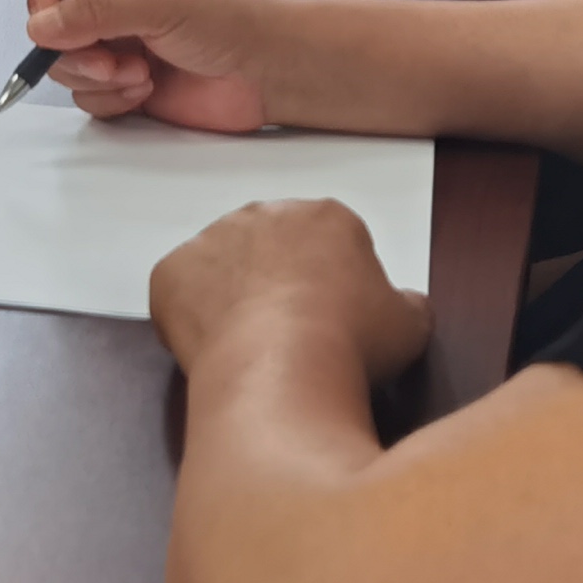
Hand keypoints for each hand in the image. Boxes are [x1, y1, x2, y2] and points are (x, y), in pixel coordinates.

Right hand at [22, 0, 287, 131]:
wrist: (269, 72)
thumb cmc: (228, 18)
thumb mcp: (158, 2)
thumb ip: (95, 12)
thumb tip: (38, 26)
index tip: (48, 27)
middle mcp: (113, 3)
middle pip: (52, 25)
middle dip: (73, 50)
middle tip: (109, 62)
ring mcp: (119, 45)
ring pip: (67, 66)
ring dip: (96, 77)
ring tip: (140, 76)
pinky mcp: (127, 85)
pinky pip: (90, 97)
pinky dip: (111, 100)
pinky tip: (146, 91)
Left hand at [150, 199, 430, 385]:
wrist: (281, 369)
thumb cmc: (352, 341)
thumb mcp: (411, 325)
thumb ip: (407, 303)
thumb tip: (403, 304)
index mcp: (326, 217)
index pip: (331, 240)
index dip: (334, 283)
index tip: (336, 320)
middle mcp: (265, 213)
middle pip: (272, 244)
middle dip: (279, 279)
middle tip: (291, 333)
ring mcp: (212, 239)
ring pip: (222, 265)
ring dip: (233, 294)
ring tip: (251, 347)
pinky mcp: (170, 272)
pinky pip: (179, 292)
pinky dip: (190, 317)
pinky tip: (214, 350)